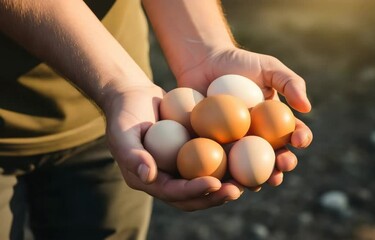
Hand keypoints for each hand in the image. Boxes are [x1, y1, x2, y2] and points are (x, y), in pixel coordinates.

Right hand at [104, 84, 241, 210]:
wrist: (134, 97)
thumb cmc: (125, 113)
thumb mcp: (122, 132)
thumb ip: (132, 155)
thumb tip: (149, 176)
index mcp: (150, 180)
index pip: (174, 193)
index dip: (194, 191)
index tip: (215, 183)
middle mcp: (168, 178)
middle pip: (194, 196)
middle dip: (215, 196)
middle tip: (237, 190)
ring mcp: (181, 167)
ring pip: (206, 182)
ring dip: (226, 184)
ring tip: (247, 182)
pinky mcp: (192, 153)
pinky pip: (211, 161)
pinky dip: (228, 162)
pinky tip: (247, 155)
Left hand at [176, 47, 313, 188]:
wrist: (203, 62)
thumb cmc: (238, 62)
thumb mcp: (268, 67)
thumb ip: (290, 82)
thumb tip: (307, 108)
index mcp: (274, 121)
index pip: (293, 133)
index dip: (300, 139)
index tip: (300, 140)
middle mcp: (258, 137)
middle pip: (274, 156)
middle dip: (282, 165)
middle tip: (282, 166)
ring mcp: (235, 144)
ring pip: (249, 167)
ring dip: (257, 178)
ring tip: (259, 182)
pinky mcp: (212, 147)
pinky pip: (221, 163)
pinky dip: (226, 173)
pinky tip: (228, 178)